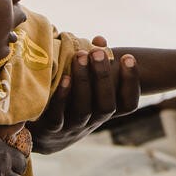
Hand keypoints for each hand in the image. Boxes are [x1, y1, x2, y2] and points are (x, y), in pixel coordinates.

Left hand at [30, 37, 140, 152]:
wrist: (43, 135)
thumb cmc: (70, 102)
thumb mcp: (87, 87)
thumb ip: (94, 64)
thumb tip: (100, 40)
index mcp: (105, 111)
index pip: (128, 104)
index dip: (132, 82)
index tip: (129, 57)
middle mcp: (93, 122)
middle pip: (106, 105)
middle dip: (103, 76)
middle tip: (98, 52)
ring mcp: (72, 128)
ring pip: (83, 109)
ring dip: (83, 81)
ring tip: (80, 57)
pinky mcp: (51, 130)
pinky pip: (58, 116)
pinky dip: (62, 97)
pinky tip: (64, 78)